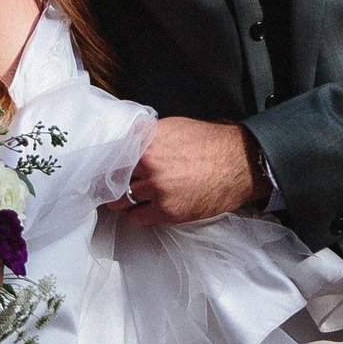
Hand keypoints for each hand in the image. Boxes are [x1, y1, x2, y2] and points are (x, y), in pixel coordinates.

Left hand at [118, 118, 260, 224]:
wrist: (239, 164)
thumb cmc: (211, 143)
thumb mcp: (174, 126)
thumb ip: (146, 135)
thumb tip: (126, 141)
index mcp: (148, 141)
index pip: (112, 153)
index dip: (106, 161)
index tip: (102, 167)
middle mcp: (149, 165)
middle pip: (114, 177)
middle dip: (113, 180)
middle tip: (109, 184)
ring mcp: (157, 190)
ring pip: (123, 199)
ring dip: (122, 198)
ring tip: (122, 197)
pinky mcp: (168, 211)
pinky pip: (139, 217)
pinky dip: (135, 213)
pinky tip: (138, 208)